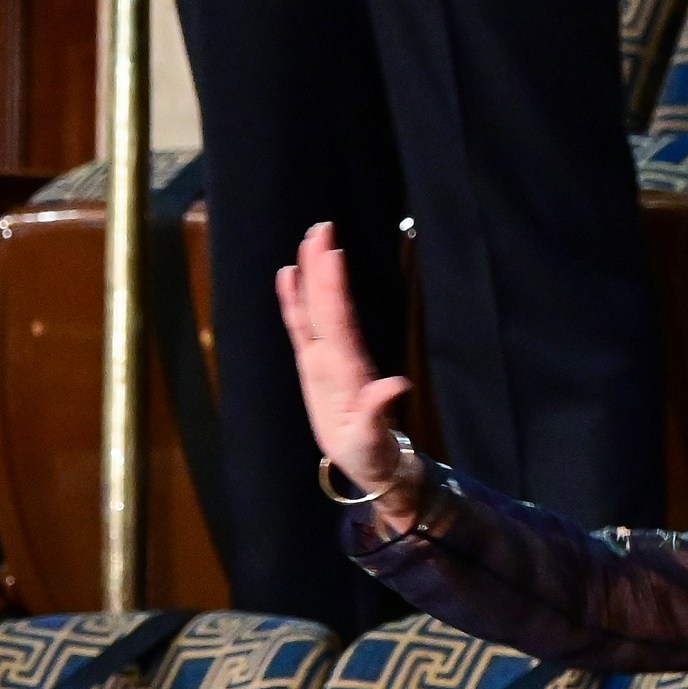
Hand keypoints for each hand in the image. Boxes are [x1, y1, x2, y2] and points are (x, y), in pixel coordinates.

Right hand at [275, 222, 419, 528]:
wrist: (369, 460)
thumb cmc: (371, 451)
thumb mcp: (373, 437)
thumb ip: (380, 409)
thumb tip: (398, 384)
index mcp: (347, 369)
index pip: (338, 320)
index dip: (333, 287)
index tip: (332, 252)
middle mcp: (337, 356)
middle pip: (327, 305)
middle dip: (324, 267)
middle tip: (321, 227)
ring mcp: (326, 358)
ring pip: (316, 310)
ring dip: (312, 275)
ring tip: (307, 241)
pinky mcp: (315, 365)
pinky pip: (302, 328)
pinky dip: (295, 302)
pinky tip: (289, 276)